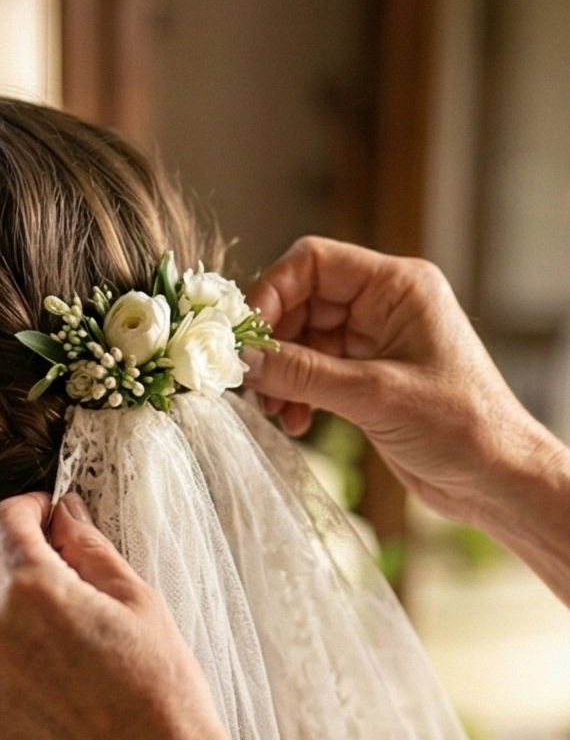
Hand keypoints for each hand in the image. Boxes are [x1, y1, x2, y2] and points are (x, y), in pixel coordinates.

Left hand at [0, 493, 250, 739]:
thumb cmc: (161, 688)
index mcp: (34, 591)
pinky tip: (19, 658)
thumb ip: (89, 548)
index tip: (44, 515)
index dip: (24, 508)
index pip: (0, 522)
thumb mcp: (138, 601)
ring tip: (22, 612)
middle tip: (29, 555)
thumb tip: (63, 512)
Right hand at [245, 236, 560, 529]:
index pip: (314, 262)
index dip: (271, 292)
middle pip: (300, 301)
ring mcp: (374, 340)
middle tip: (250, 381)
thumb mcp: (373, 395)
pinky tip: (296, 422)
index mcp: (398, 287)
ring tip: (274, 410)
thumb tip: (243, 360)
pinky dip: (295, 393)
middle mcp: (383, 305)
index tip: (244, 336)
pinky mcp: (366, 375)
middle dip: (272, 342)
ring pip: (300, 340)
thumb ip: (302, 374)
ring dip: (280, 375)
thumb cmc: (461, 426)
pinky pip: (311, 371)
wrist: (496, 477)